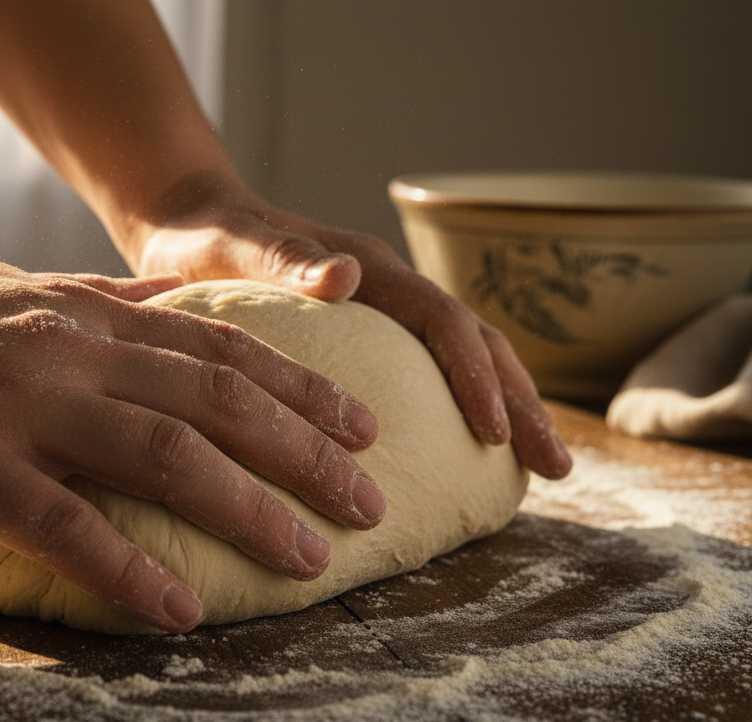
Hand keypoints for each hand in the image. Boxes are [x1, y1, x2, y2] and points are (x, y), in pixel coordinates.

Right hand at [0, 244, 385, 632]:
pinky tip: (179, 613)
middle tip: (372, 501)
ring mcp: (18, 409)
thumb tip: (165, 304)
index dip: (301, 385)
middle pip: (216, 399)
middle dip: (307, 451)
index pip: (219, 346)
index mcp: (81, 314)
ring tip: (310, 559)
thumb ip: (93, 301)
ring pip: (163, 456)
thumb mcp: (8, 288)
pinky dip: (127, 570)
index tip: (364, 421)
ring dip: (248, 509)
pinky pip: (64, 524)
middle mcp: (67, 353)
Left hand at [135, 188, 572, 479]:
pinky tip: (481, 454)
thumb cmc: (206, 238)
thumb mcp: (233, 245)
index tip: (493, 433)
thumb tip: (348, 274)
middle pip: (477, 343)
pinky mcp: (372, 336)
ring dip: (510, 408)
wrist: (193, 221)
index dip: (473, 375)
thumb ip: (283, 257)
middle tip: (558, 468)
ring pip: (468, 360)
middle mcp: (390, 287)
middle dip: (520, 403)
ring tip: (544, 468)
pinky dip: (470, 408)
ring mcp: (386, 312)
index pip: (441, 321)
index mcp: (368, 269)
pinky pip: (435, 374)